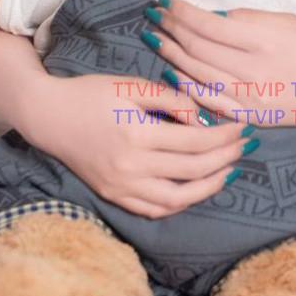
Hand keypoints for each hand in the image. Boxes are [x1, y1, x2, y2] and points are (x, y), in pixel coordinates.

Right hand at [25, 73, 251, 217]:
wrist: (50, 116)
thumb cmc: (92, 94)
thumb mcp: (131, 85)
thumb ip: (170, 99)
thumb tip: (202, 118)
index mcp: (138, 134)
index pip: (195, 141)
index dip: (224, 136)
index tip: (243, 126)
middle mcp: (131, 167)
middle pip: (192, 170)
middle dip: (225, 158)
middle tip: (244, 145)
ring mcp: (122, 187)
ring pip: (177, 199)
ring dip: (209, 187)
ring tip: (228, 171)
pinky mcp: (114, 196)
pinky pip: (155, 209)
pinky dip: (180, 202)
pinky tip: (195, 188)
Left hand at [140, 0, 295, 132]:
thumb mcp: (286, 20)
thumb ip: (247, 19)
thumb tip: (211, 16)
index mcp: (262, 40)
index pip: (208, 24)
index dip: (182, 12)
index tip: (167, 0)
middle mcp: (252, 70)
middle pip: (197, 48)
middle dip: (171, 29)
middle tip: (153, 15)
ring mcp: (249, 97)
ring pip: (197, 74)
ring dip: (171, 55)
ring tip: (154, 38)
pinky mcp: (250, 116)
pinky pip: (209, 102)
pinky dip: (186, 87)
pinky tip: (171, 74)